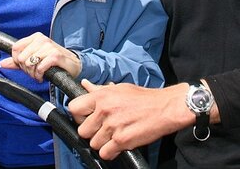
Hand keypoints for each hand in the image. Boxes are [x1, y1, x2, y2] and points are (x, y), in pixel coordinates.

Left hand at [0, 32, 80, 82]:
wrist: (73, 63)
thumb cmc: (52, 60)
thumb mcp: (34, 58)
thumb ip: (17, 61)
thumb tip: (2, 64)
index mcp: (35, 37)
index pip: (15, 48)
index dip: (17, 60)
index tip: (25, 65)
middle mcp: (42, 39)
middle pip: (21, 58)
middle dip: (26, 69)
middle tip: (34, 71)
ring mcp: (49, 47)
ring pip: (29, 63)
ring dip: (33, 73)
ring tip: (39, 73)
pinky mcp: (55, 56)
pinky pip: (40, 68)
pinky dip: (40, 75)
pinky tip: (44, 75)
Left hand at [69, 80, 194, 159]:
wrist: (166, 108)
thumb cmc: (144, 98)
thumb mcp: (120, 88)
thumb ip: (100, 90)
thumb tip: (84, 84)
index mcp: (102, 96)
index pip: (73, 108)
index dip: (79, 116)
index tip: (87, 118)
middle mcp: (104, 110)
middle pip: (82, 131)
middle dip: (91, 133)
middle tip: (103, 129)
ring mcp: (113, 126)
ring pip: (93, 144)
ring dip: (102, 143)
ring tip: (114, 135)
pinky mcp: (122, 140)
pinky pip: (105, 153)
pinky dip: (111, 152)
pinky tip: (119, 144)